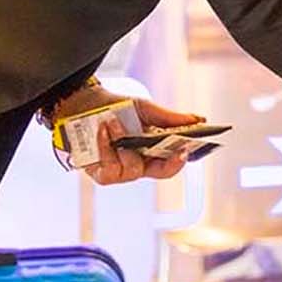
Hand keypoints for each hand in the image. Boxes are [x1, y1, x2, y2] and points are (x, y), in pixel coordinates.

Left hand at [54, 83, 205, 185]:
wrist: (83, 106)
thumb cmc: (116, 108)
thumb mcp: (145, 109)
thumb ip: (170, 118)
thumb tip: (199, 119)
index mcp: (154, 151)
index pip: (173, 162)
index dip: (182, 160)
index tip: (187, 149)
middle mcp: (140, 165)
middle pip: (161, 172)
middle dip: (166, 158)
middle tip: (168, 142)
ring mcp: (121, 172)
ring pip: (134, 168)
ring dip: (123, 141)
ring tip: (113, 121)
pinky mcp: (103, 175)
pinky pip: (111, 168)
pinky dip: (106, 147)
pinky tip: (103, 131)